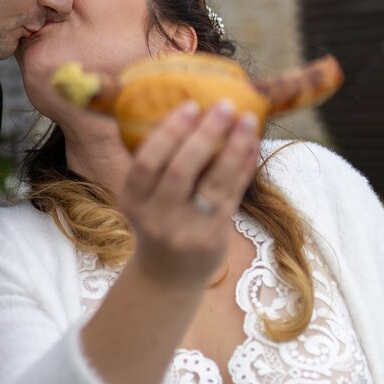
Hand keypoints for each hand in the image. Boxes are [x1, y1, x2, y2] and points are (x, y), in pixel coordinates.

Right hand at [118, 100, 259, 287]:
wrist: (167, 278)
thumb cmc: (157, 224)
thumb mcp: (144, 199)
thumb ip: (159, 167)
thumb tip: (193, 113)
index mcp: (132, 201)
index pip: (146, 162)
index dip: (169, 132)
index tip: (191, 106)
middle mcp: (155, 217)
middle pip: (180, 170)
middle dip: (205, 134)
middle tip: (224, 106)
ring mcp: (185, 230)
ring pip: (213, 182)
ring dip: (233, 147)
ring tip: (247, 120)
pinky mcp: (212, 238)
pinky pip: (232, 196)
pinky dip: (243, 167)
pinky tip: (251, 146)